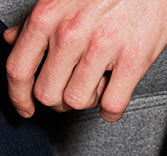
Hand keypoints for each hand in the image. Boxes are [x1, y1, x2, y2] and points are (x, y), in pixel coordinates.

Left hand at [3, 0, 166, 120]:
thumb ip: (39, 22)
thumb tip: (15, 40)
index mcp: (48, 16)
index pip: (19, 69)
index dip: (19, 96)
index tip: (26, 108)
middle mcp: (70, 32)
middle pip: (48, 93)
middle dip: (58, 102)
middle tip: (70, 93)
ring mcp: (102, 47)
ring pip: (78, 101)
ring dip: (87, 102)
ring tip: (97, 87)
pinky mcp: (134, 59)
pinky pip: (113, 104)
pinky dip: (111, 111)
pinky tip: (114, 99)